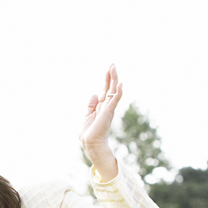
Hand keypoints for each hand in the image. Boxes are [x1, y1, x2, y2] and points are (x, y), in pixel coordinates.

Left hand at [79, 64, 121, 179]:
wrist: (90, 143)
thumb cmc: (88, 133)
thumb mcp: (86, 116)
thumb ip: (91, 105)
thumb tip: (94, 93)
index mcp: (101, 107)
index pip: (105, 90)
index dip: (107, 79)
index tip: (109, 68)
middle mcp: (107, 106)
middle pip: (110, 88)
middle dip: (111, 76)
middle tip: (113, 63)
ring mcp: (108, 109)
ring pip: (113, 91)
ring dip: (114, 79)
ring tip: (114, 68)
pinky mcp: (108, 112)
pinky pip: (115, 100)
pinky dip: (118, 92)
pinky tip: (120, 84)